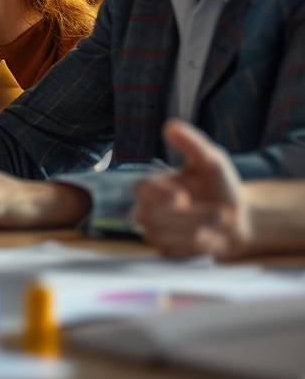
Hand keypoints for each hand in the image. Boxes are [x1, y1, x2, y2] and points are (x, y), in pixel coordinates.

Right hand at [130, 119, 248, 257]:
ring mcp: (155, 233)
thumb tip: (170, 125)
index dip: (159, 194)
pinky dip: (198, 247)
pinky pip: (175, 253)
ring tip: (222, 223)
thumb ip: (191, 143)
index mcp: (152, 186)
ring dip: (198, 231)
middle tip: (221, 214)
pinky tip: (214, 238)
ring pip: (164, 236)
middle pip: (151, 216)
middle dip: (189, 217)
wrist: (238, 219)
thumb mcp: (211, 160)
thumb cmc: (219, 186)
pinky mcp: (167, 253)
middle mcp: (147, 210)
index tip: (182, 198)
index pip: (141, 189)